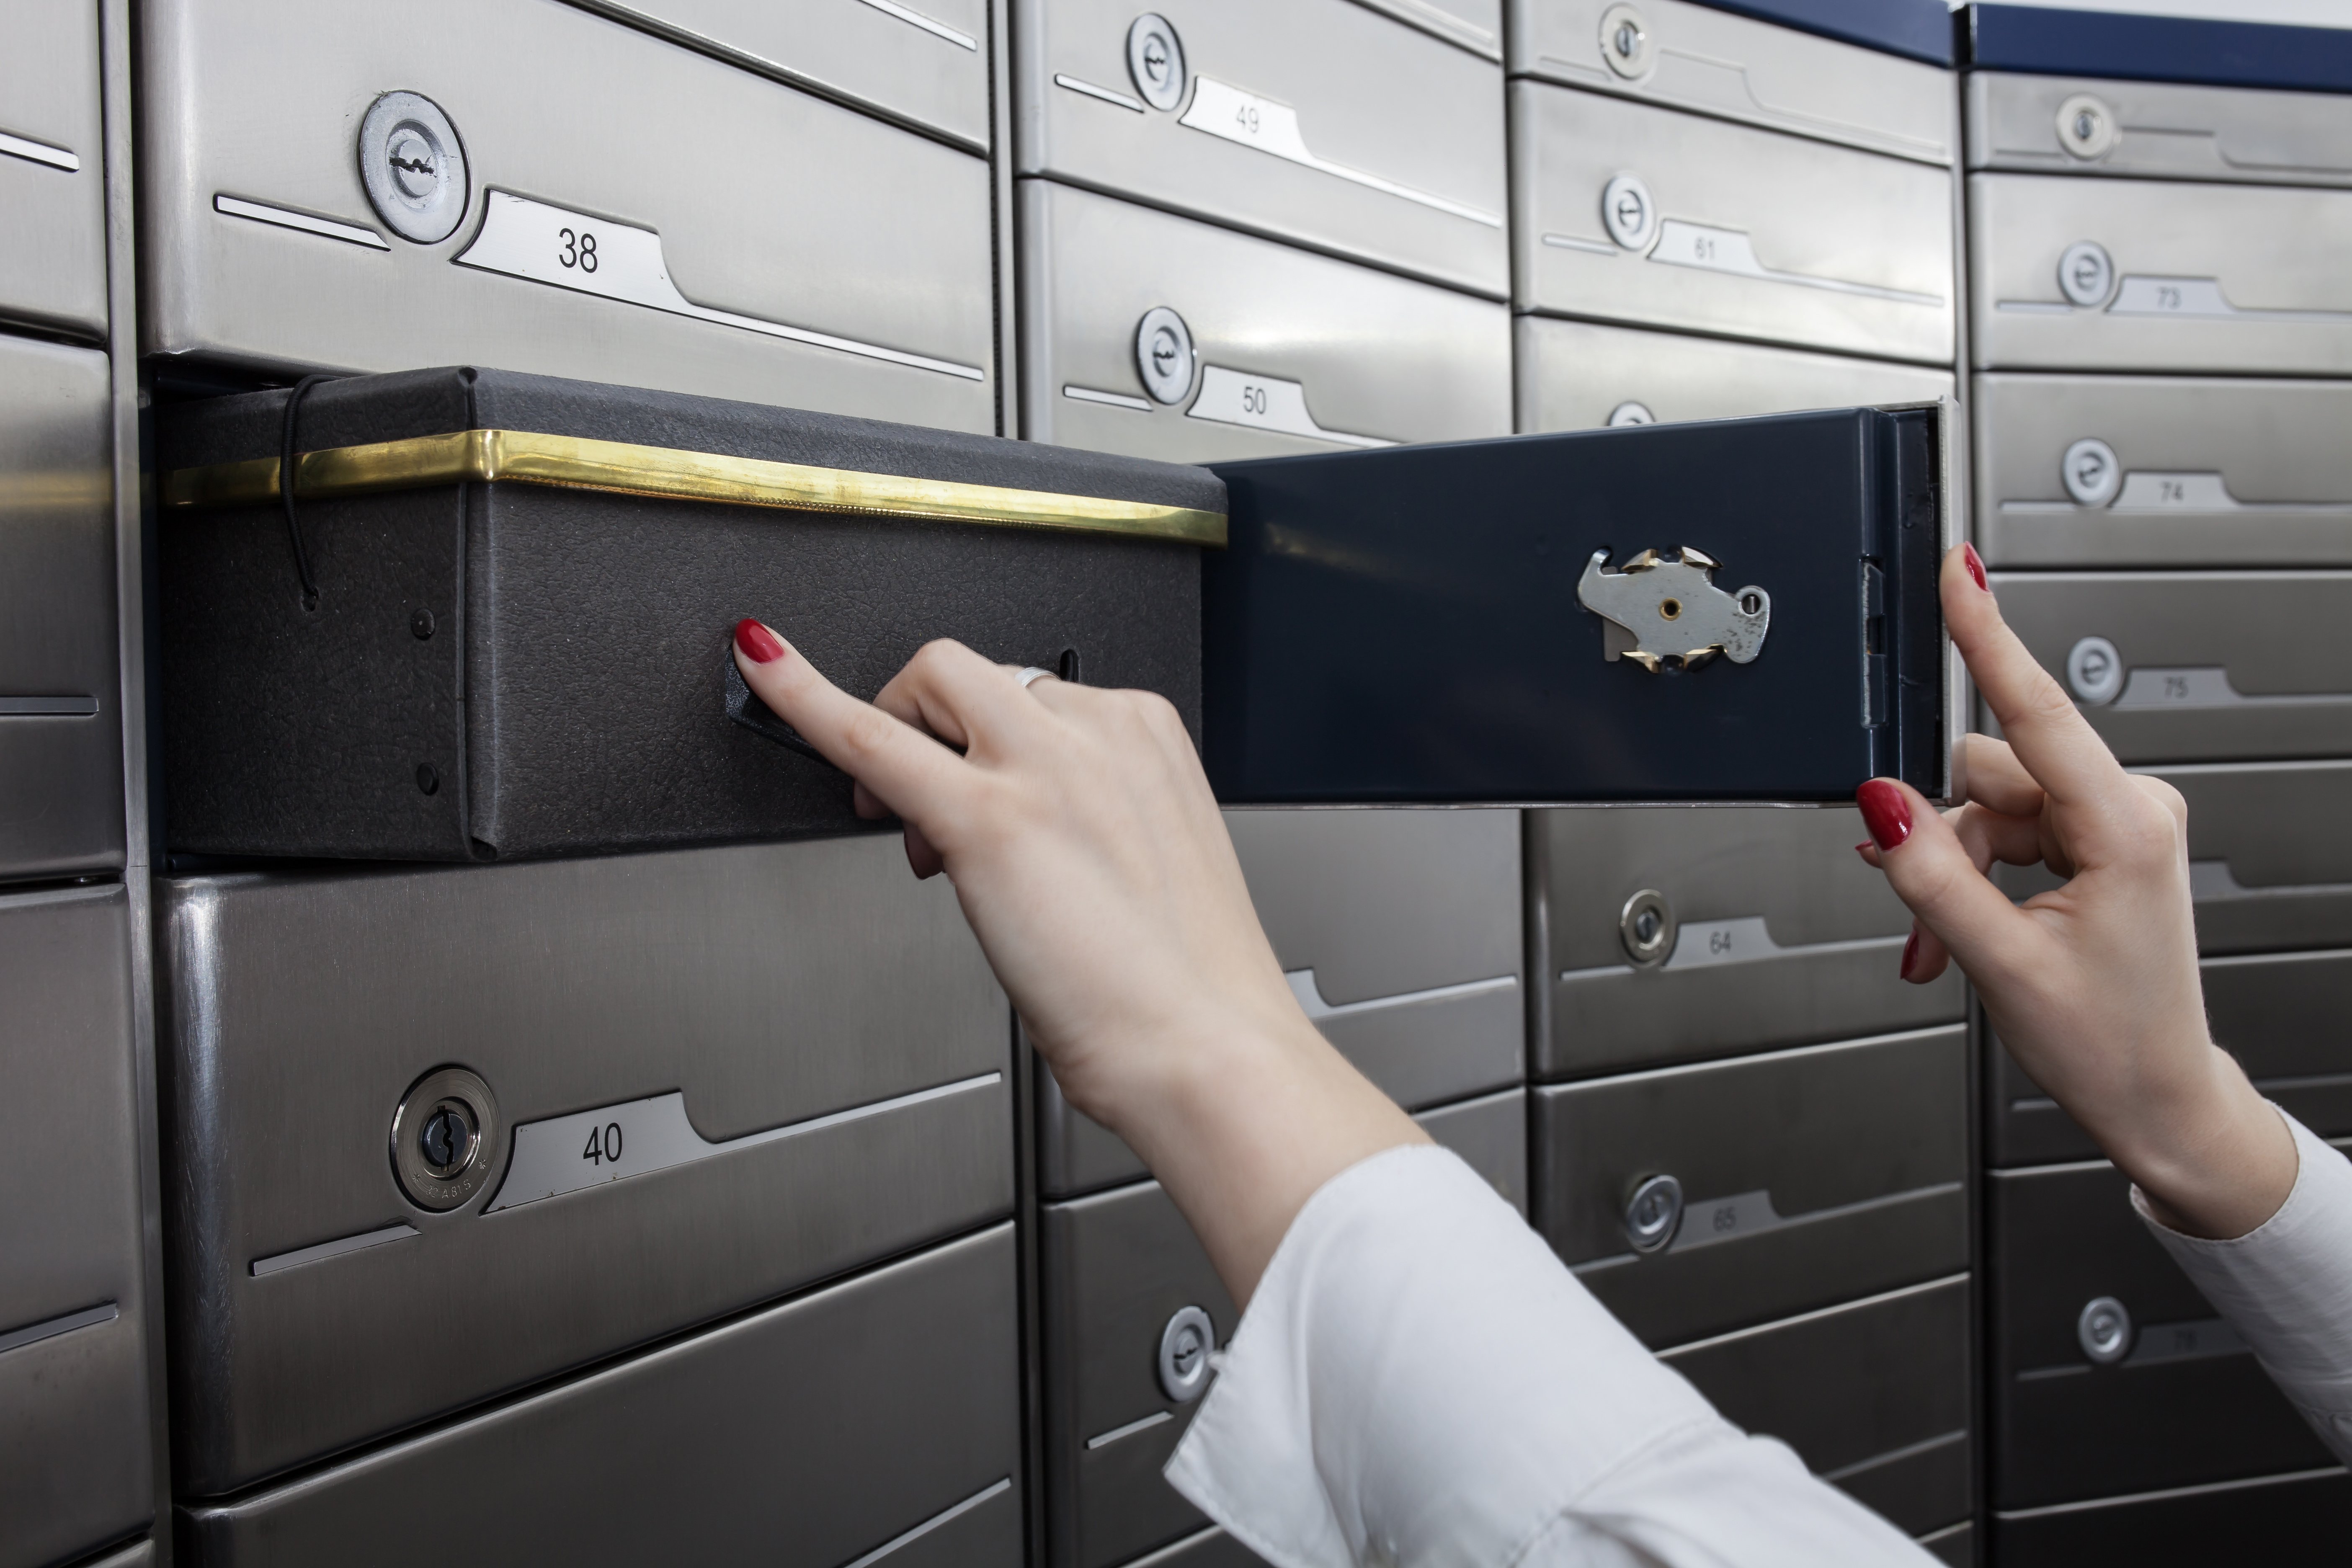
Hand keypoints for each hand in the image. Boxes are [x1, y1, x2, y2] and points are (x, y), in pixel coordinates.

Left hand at [730, 620, 1423, 1301]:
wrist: (1205, 1052)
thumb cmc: (1184, 988)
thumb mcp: (1147, 866)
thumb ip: (1088, 818)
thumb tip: (1019, 822)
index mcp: (1147, 739)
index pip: (1037, 693)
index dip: (984, 739)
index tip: (965, 767)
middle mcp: (1100, 732)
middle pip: (978, 674)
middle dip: (934, 723)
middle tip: (915, 806)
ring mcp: (1042, 767)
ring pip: (933, 683)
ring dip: (902, 733)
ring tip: (911, 832)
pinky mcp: (985, 817)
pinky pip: (868, 733)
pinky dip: (801, 693)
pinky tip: (762, 665)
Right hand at [1855, 546, 2295, 1238]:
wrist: (2159, 1099)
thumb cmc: (2110, 1044)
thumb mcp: (2001, 963)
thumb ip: (1932, 874)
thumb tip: (1882, 802)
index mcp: (2124, 829)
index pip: (2037, 711)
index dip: (1988, 635)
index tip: (1962, 573)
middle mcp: (2129, 812)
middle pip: (1992, 774)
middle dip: (1942, 841)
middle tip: (1920, 914)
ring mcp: (2117, 827)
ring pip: (1990, 807)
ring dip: (1952, 871)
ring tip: (1945, 944)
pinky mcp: (2101, 845)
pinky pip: (2009, 833)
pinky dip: (1974, 879)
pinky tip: (1963, 932)